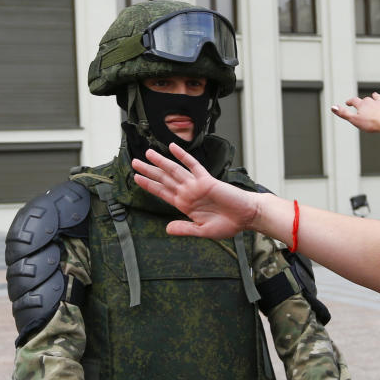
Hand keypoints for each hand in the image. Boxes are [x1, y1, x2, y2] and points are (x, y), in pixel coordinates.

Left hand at [131, 145, 259, 239]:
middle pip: (164, 179)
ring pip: (174, 171)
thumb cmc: (228, 224)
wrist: (246, 217)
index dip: (149, 185)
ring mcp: (196, 185)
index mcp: (185, 205)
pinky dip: (183, 156)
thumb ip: (184, 228)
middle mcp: (188, 193)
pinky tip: (173, 148)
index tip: (136, 178)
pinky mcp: (207, 180)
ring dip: (160, 162)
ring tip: (147, 153)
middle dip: (149, 171)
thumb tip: (167, 229)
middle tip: (134, 162)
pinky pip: (193, 165)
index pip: (162, 193)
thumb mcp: (203, 231)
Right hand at [331, 92, 379, 132]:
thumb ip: (343, 113)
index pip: (354, 101)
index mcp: (362, 104)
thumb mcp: (354, 120)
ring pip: (379, 98)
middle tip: (361, 104)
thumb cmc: (370, 123)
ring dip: (376, 97)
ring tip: (375, 96)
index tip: (347, 103)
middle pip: (366, 100)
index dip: (350, 102)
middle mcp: (372, 101)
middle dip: (363, 101)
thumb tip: (332, 107)